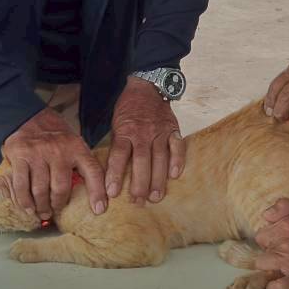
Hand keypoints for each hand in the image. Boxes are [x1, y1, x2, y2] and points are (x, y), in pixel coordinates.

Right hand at [1, 107, 106, 218]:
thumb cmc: (55, 136)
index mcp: (77, 147)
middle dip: (58, 204)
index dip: (98, 192)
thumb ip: (80, 164)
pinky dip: (24, 201)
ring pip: (40, 190)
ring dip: (41, 206)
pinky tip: (28, 207)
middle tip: (55, 211)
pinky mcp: (20, 156)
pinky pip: (21, 186)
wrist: (29, 117)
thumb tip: (91, 193)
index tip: (99, 209)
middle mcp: (59, 150)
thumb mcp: (74, 143)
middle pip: (60, 187)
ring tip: (43, 212)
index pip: (93, 171)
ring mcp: (38, 153)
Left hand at [105, 75, 185, 204]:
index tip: (113, 193)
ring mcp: (159, 131)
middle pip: (141, 161)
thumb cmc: (128, 109)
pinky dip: (178, 160)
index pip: (119, 156)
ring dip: (158, 179)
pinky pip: (177, 146)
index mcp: (125, 131)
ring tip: (156, 197)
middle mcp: (142, 133)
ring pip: (159, 158)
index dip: (115, 175)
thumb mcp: (116, 123)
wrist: (147, 86)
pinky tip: (175, 175)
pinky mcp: (173, 129)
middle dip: (139, 184)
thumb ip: (117, 144)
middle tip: (138, 202)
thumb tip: (110, 170)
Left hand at [254, 199, 288, 288]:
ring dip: (269, 269)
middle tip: (280, 256)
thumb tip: (266, 216)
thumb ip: (284, 207)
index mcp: (285, 226)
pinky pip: (275, 287)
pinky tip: (280, 284)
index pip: (261, 235)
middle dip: (268, 253)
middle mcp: (284, 243)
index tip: (276, 244)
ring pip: (262, 267)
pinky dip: (274, 288)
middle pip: (260, 251)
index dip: (268, 241)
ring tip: (280, 269)